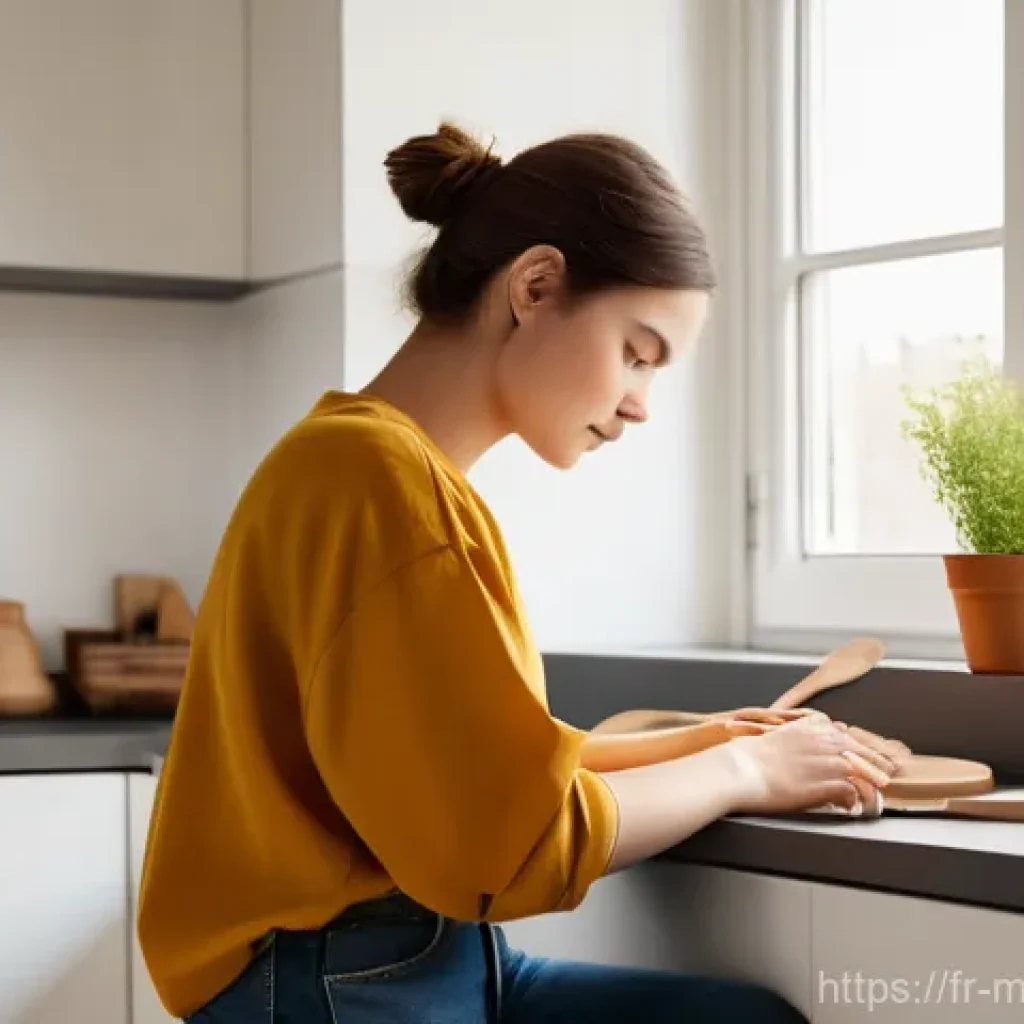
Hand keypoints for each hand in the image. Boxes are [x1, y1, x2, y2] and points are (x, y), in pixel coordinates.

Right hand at [723, 714, 892, 816]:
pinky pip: (854, 795)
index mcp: (813, 727)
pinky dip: (856, 803)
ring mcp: (828, 762)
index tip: (879, 756)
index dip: (867, 748)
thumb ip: (798, 738)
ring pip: (865, 774)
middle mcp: (825, 741)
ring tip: (875, 799)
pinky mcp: (827, 784)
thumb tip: (804, 748)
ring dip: (871, 788)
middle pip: (865, 753)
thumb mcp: (776, 736)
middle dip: (879, 765)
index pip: (850, 736)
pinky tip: (853, 808)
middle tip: (890, 777)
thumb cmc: (749, 756)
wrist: (740, 769)